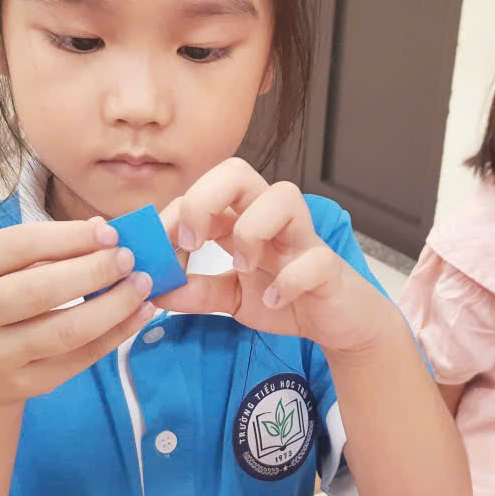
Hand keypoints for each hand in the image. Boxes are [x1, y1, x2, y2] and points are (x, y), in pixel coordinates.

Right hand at [0, 218, 154, 405]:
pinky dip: (116, 334)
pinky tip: (138, 314)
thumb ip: (47, 248)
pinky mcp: (22, 385)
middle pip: (39, 290)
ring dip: (113, 305)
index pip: (17, 246)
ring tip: (142, 285)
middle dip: (92, 271)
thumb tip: (102, 228)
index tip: (110, 232)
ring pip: (64, 330)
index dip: (67, 237)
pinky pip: (79, 358)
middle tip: (129, 259)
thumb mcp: (3, 268)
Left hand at [154, 158, 394, 353]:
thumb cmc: (287, 298)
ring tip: (242, 267)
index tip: (158, 247)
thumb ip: (197, 292)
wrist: (338, 323)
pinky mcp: (329, 268)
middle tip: (193, 241)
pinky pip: (314, 259)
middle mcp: (271, 220)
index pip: (204, 191)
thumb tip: (157, 291)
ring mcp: (303, 239)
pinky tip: (275, 300)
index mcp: (244, 220)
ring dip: (252, 229)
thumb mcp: (232, 298)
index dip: (175, 212)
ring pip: (284, 197)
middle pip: (239, 172)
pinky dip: (290, 280)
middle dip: (205, 198)